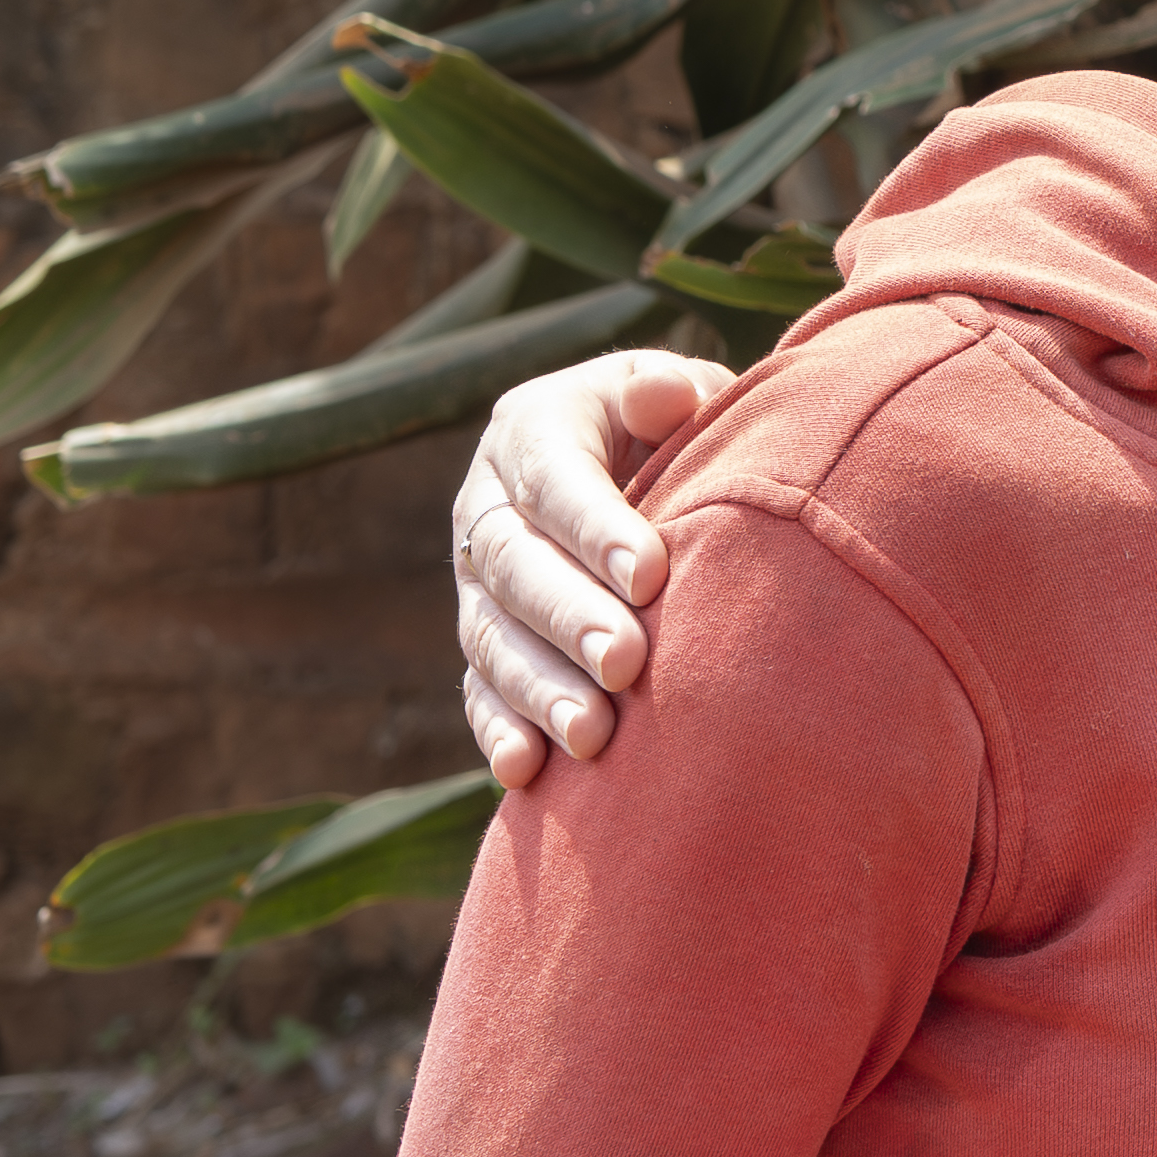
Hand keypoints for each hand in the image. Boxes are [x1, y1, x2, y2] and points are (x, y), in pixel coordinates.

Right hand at [449, 350, 737, 784]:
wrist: (644, 461)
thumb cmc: (678, 422)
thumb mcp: (679, 388)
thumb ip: (672, 392)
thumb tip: (661, 394)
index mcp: (532, 430)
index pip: (556, 478)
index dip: (596, 527)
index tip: (651, 574)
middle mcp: (486, 505)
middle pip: (516, 567)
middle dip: (571, 619)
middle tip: (627, 663)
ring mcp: (477, 581)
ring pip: (494, 638)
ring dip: (539, 688)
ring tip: (592, 734)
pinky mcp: (485, 640)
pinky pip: (479, 688)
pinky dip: (499, 728)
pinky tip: (525, 768)